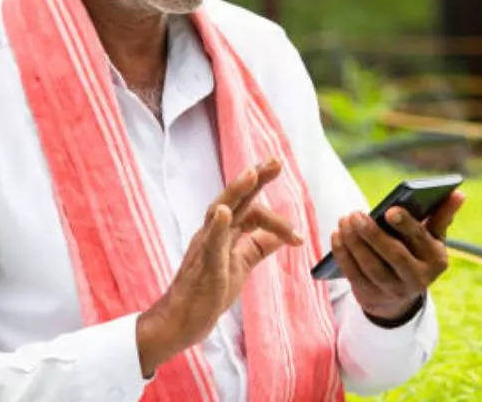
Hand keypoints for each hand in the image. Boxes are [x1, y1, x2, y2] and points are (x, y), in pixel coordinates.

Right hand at [137, 159, 301, 376]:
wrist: (182, 320)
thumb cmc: (207, 293)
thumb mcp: (240, 266)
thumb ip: (258, 248)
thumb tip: (284, 236)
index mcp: (223, 234)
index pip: (250, 212)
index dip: (276, 218)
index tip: (299, 236)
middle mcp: (212, 233)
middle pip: (235, 199)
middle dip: (256, 179)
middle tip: (276, 161)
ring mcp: (205, 246)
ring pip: (220, 211)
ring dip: (236, 191)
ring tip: (252, 174)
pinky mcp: (204, 265)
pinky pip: (210, 242)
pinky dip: (218, 225)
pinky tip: (225, 212)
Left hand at [331, 191, 463, 322]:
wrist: (398, 297)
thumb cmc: (415, 255)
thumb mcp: (431, 239)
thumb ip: (441, 216)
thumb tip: (458, 192)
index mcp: (436, 260)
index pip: (421, 240)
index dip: (406, 225)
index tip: (390, 210)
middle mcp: (418, 278)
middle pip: (394, 255)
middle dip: (373, 233)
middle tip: (355, 214)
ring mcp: (394, 290)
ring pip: (371, 265)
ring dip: (354, 241)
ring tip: (344, 220)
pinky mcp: (371, 295)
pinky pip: (354, 274)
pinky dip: (343, 254)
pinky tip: (337, 235)